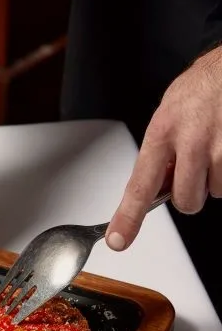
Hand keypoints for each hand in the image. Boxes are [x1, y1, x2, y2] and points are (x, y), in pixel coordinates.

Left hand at [106, 45, 221, 250]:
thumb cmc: (202, 89)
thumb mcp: (169, 116)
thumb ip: (161, 153)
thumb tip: (155, 189)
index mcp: (162, 132)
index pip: (139, 186)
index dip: (128, 218)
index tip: (118, 241)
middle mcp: (192, 141)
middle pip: (186, 200)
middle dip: (191, 192)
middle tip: (196, 167)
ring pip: (216, 192)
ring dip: (216, 177)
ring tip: (218, 145)